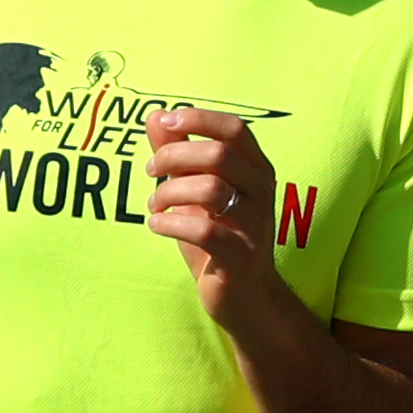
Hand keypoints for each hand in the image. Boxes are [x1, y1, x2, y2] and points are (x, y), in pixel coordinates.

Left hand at [145, 109, 286, 326]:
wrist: (245, 295)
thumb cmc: (218, 237)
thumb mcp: (195, 191)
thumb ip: (177, 153)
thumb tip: (155, 116)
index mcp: (256, 170)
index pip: (235, 129)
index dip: (199, 119)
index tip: (166, 122)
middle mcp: (262, 193)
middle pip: (220, 154)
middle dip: (174, 156)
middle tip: (151, 171)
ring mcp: (254, 225)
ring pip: (211, 189)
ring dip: (169, 192)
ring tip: (154, 205)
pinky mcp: (240, 256)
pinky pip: (203, 230)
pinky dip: (170, 223)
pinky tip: (158, 225)